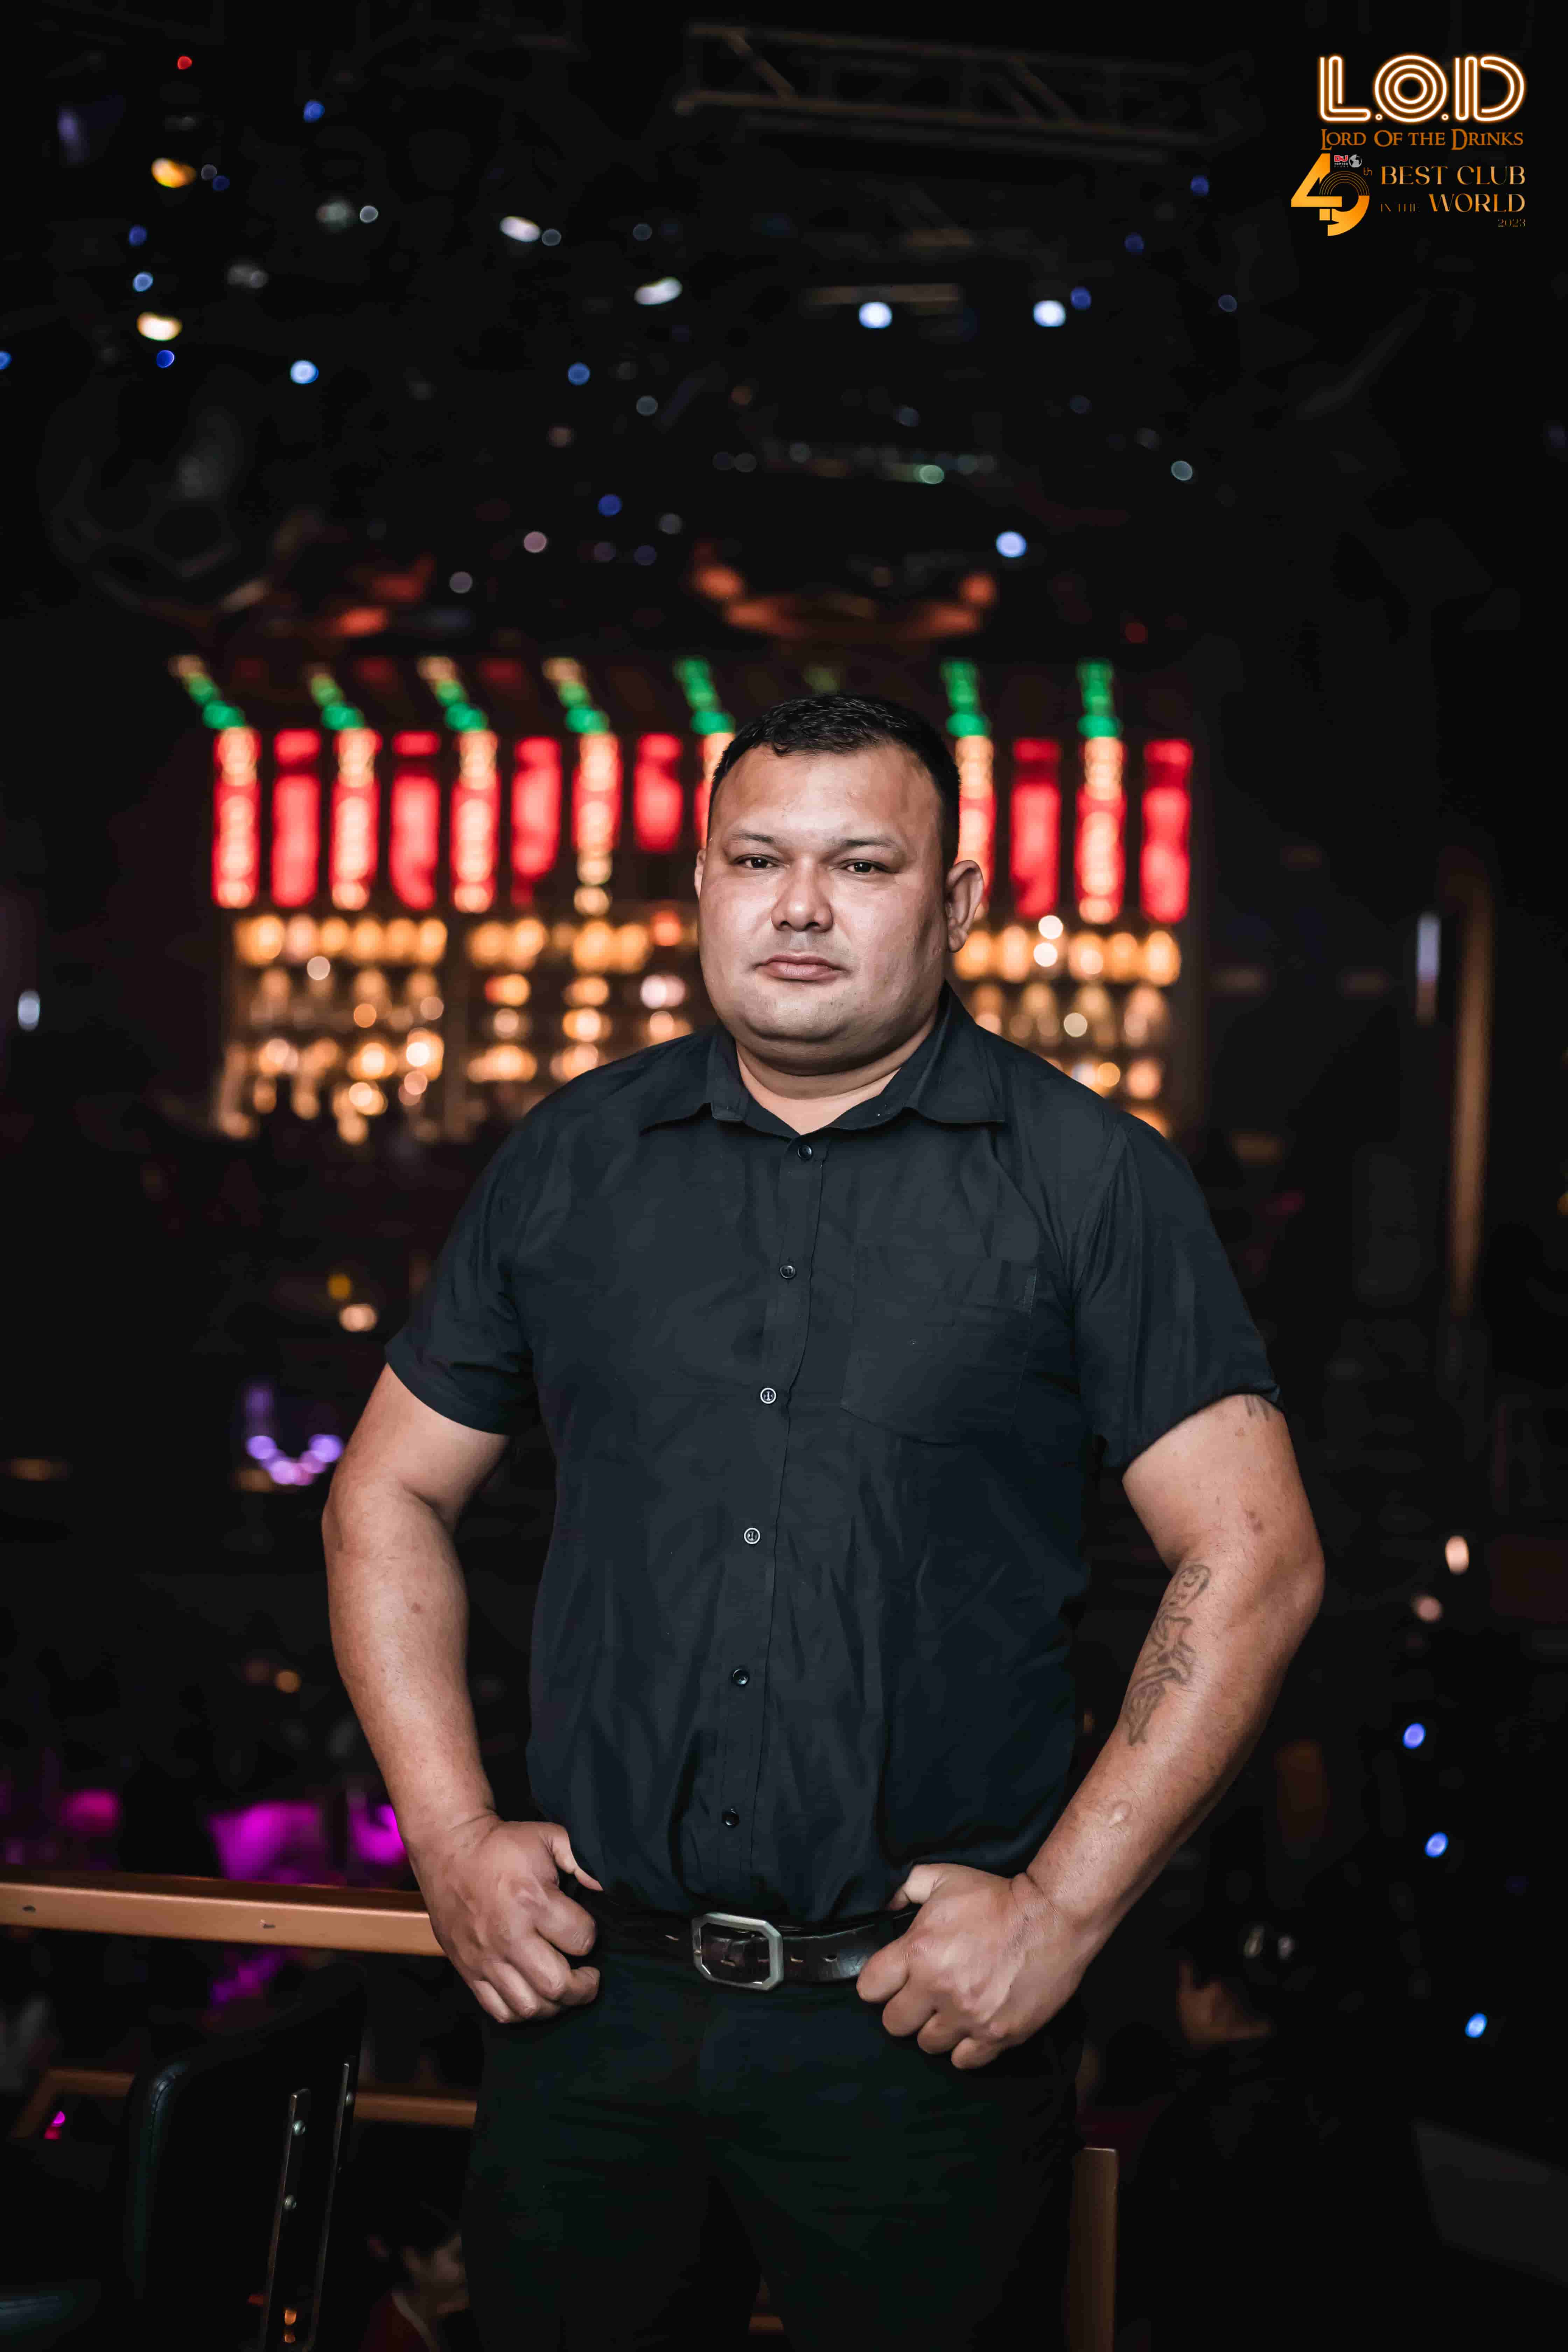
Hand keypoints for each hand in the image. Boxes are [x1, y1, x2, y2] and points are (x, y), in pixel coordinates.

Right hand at [407, 1813, 603, 2025]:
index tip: (586, 1931)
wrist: (450, 1850)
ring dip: (555, 2005)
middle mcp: (508, 1936)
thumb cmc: (503, 1845)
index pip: (581, 1939)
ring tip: (563, 1988)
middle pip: (557, 1985)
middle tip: (589, 1976)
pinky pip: (499, 2011)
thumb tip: (603, 1888)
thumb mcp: (547, 1836)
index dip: (591, 1937)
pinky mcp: (468, 1970)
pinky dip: (522, 2012)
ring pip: (529, 2007)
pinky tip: (534, 1995)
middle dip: (583, 1986)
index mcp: (532, 1900)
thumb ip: (580, 1860)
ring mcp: (485, 1958)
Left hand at [855, 1862, 1094, 2070]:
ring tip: (949, 2008)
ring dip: (934, 2028)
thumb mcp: (945, 1877)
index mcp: (919, 1951)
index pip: (869, 1988)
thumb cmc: (997, 1897)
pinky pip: (963, 2060)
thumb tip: (885, 1906)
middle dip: (903, 2008)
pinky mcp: (998, 2036)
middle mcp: (939, 1989)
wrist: (1053, 1918)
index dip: (878, 1982)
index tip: (891, 1979)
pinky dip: (964, 2046)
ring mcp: (969, 2017)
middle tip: (921, 1994)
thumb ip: (907, 1888)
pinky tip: (971, 2025)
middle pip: (894, 2024)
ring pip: (927, 2045)